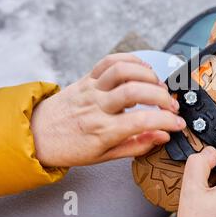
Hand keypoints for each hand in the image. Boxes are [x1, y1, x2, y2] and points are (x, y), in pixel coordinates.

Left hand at [31, 53, 185, 166]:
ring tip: (158, 86)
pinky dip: (131, 60)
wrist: (37, 134)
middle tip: (171, 105)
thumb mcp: (104, 156)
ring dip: (148, 75)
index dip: (167, 121)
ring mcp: (92, 89)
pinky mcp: (87, 77)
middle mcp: (97, 107)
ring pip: (122, 71)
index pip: (142, 122)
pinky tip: (142, 69)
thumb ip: (136, 145)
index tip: (178, 123)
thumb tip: (161, 137)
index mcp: (102, 130)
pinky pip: (109, 60)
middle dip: (162, 96)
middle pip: (135, 91)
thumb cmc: (70, 147)